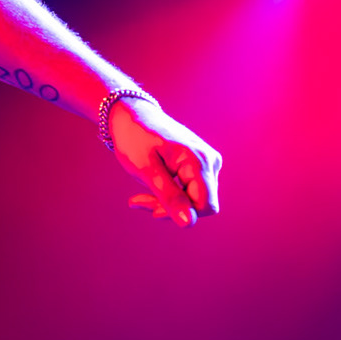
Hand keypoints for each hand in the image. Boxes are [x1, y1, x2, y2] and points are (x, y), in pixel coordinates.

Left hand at [110, 98, 221, 227]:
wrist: (130, 115)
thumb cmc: (135, 139)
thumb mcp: (146, 170)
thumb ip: (168, 196)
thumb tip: (189, 223)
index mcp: (199, 161)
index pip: (205, 205)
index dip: (181, 213)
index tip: (150, 208)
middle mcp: (210, 161)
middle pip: (199, 203)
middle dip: (169, 207)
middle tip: (137, 201)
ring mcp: (207, 162)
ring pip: (194, 198)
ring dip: (166, 202)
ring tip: (138, 198)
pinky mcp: (198, 165)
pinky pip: (190, 189)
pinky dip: (169, 193)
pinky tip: (148, 189)